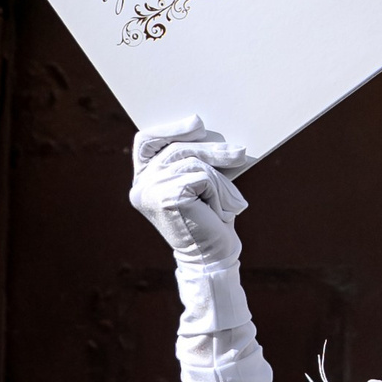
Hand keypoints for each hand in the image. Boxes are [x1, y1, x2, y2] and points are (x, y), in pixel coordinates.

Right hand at [129, 117, 249, 265]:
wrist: (213, 257)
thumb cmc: (210, 218)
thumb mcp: (202, 181)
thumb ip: (198, 157)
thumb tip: (208, 127)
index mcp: (143, 179)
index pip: (146, 140)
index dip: (171, 128)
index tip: (198, 123)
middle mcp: (140, 186)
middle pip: (176, 149)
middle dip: (212, 149)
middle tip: (241, 152)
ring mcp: (149, 193)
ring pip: (193, 162)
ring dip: (220, 178)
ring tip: (233, 198)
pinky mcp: (166, 199)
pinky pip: (201, 177)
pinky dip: (218, 191)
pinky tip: (220, 211)